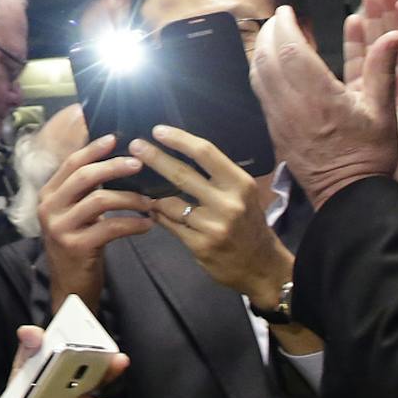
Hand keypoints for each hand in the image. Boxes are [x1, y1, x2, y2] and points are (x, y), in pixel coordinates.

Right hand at [36, 134, 154, 313]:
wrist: (69, 287)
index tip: (116, 138)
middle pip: (84, 176)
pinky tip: (148, 224)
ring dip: (130, 198)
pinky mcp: (77, 246)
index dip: (93, 149)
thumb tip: (113, 160)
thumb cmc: (78, 245)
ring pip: (100, 200)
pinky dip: (133, 223)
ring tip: (150, 201)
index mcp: (48, 195)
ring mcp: (60, 227)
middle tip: (139, 163)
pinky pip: (111, 227)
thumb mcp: (74, 214)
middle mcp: (49, 208)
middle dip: (114, 166)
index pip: (71, 163)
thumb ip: (84, 191)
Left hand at [130, 126, 291, 307]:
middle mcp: (228, 203)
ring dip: (153, 196)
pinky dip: (159, 216)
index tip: (158, 131)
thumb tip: (180, 153)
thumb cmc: (249, 224)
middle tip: (135, 146)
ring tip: (145, 191)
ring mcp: (213, 226)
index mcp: (240, 184)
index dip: (179, 140)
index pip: (206, 153)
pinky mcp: (200, 245)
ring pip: (169, 203)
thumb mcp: (242, 194)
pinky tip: (154, 211)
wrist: (262, 267)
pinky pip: (169, 224)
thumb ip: (217, 177)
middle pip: (182, 174)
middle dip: (154, 158)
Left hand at [251, 7, 397, 210]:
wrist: (348, 196)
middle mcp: (293, 106)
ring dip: (261, 50)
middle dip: (269, 33)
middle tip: (278, 18)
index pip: (291, 51)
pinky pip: (260, 93)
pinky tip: (270, 65)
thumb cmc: (370, 156)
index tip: (287, 11)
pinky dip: (261, 71)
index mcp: (320, 97)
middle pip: (267, 58)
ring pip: (258, 75)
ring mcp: (279, 119)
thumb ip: (383, 70)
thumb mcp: (383, 112)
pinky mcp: (274, 131)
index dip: (285, 26)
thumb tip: (393, 35)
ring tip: (271, 35)